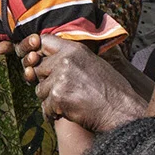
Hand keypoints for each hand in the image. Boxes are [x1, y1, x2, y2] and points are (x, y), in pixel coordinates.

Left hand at [19, 33, 141, 130]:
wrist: (121, 111)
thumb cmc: (110, 91)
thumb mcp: (92, 64)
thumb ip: (69, 59)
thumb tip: (40, 61)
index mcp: (74, 49)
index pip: (43, 41)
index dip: (35, 51)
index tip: (33, 61)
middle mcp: (65, 60)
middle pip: (38, 69)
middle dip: (46, 83)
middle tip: (63, 92)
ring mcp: (60, 77)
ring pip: (39, 90)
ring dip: (50, 100)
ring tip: (70, 103)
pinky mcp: (57, 96)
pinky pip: (45, 107)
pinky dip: (53, 113)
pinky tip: (68, 113)